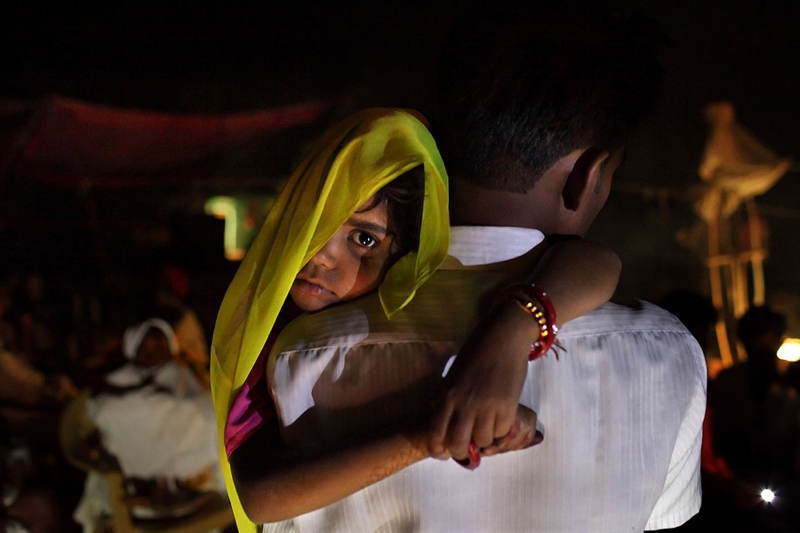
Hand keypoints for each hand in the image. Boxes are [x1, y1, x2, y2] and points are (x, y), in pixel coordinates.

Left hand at [428, 301, 537, 459]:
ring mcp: (486, 406)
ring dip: (485, 438)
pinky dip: (501, 429)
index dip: (439, 450)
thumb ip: (447, 399)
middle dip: (462, 452)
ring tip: (486, 425)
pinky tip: (500, 417)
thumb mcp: (453, 376)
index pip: (436, 435)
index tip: (444, 452)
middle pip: (459, 446)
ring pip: (483, 441)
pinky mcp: (507, 406)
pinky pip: (502, 431)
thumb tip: (442, 423)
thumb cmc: (476, 353)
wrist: (503, 337)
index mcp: (446, 395)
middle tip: (468, 446)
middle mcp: (464, 404)